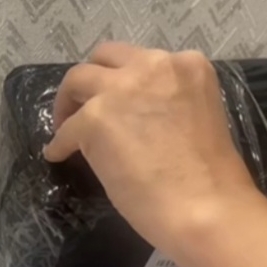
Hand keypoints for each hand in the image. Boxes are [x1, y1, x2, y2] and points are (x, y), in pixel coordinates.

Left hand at [43, 42, 260, 248]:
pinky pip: (65, 130)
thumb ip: (163, 104)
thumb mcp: (193, 118)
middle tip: (81, 106)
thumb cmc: (208, 179)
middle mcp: (154, 66)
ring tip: (64, 126)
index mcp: (187, 66)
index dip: (121, 80)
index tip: (114, 100)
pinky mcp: (95, 119)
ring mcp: (121, 90)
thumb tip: (129, 116)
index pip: (140, 61)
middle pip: (104, 58)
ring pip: (77, 79)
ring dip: (67, 102)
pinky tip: (58, 155)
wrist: (205, 208)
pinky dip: (59, 144)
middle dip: (90, 80)